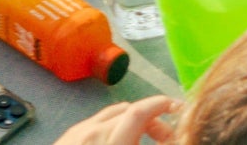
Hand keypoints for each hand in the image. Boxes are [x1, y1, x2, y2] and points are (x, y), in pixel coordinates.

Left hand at [53, 96, 177, 144]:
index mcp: (111, 144)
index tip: (177, 109)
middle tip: (166, 139)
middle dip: (153, 120)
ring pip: (114, 113)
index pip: (139, 113)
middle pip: (130, 111)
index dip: (161, 105)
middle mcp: (93, 133)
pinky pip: (97, 121)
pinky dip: (115, 125)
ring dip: (134, 121)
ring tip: (145, 140)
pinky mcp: (69, 135)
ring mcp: (78, 132)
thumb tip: (168, 141)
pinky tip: (119, 141)